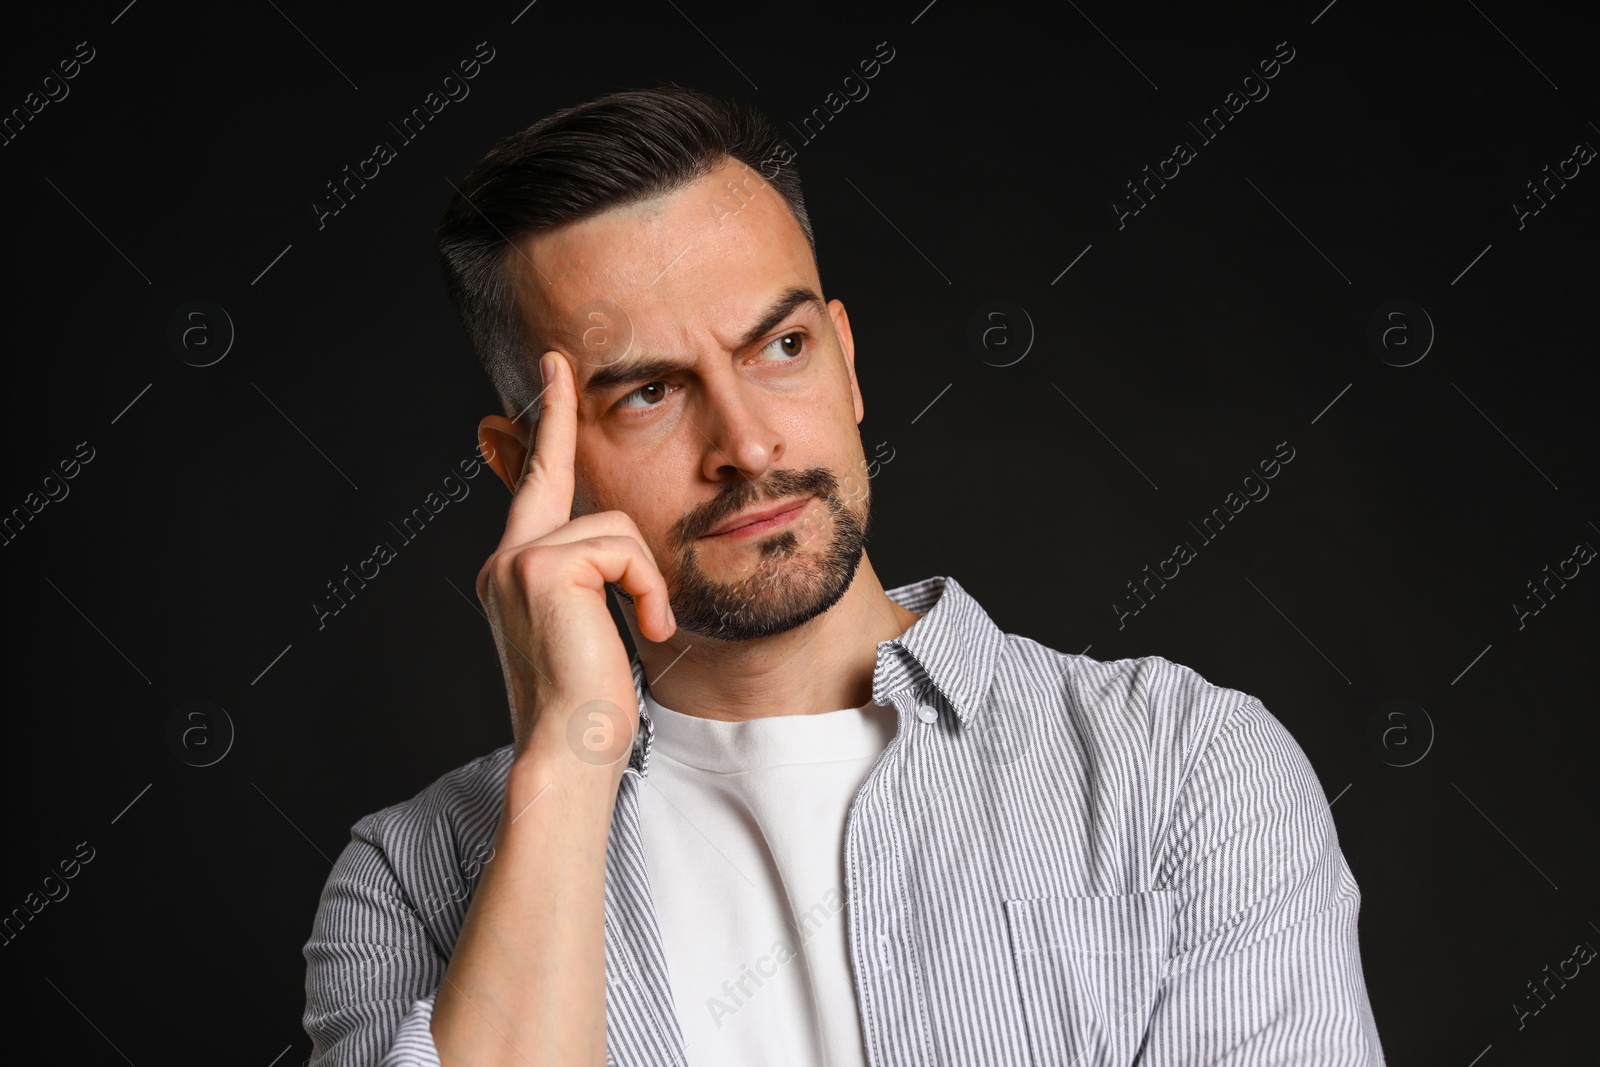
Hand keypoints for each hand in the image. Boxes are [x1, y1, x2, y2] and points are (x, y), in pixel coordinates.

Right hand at [473, 351, 675, 764]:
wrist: (570, 750)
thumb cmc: (590, 703)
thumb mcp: (592, 627)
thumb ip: (591, 576)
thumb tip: (611, 548)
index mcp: (514, 573)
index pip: (532, 487)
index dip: (542, 431)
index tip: (551, 378)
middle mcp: (504, 559)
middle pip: (556, 476)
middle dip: (556, 416)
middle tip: (559, 361)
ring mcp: (516, 560)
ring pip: (615, 526)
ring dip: (646, 579)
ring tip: (644, 625)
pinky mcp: (542, 566)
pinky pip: (623, 548)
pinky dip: (646, 587)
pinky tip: (642, 626)